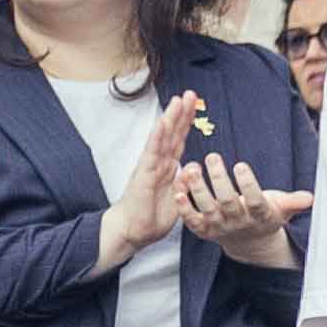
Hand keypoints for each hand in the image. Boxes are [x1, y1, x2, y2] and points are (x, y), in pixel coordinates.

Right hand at [91, 100, 200, 267]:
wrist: (132, 232)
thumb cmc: (150, 218)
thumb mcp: (178, 200)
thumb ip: (185, 183)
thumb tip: (192, 167)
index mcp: (167, 168)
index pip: (179, 140)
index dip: (187, 123)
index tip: (195, 106)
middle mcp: (158, 162)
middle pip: (172, 133)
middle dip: (182, 113)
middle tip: (191, 94)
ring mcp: (150, 166)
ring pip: (162, 137)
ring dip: (171, 118)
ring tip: (179, 99)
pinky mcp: (143, 173)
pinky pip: (152, 151)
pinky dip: (158, 136)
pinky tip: (163, 122)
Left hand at [176, 155, 311, 266]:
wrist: (250, 243)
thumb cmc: (265, 214)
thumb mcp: (282, 208)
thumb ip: (294, 202)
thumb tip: (311, 197)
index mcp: (259, 215)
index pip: (255, 201)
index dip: (248, 184)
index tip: (240, 164)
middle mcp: (238, 222)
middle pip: (227, 202)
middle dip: (219, 180)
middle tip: (212, 156)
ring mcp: (219, 227)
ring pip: (207, 209)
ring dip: (197, 189)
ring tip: (191, 168)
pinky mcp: (203, 230)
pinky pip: (191, 221)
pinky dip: (183, 209)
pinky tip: (176, 191)